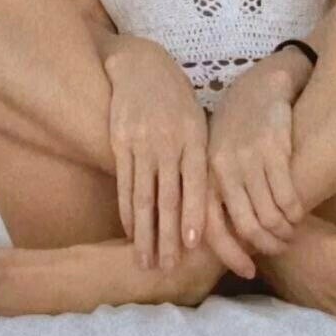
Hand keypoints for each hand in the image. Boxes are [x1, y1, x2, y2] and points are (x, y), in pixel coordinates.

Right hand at [106, 40, 208, 271]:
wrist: (141, 66)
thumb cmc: (177, 99)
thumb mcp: (198, 120)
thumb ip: (202, 157)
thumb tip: (215, 201)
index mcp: (194, 138)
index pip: (195, 185)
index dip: (193, 216)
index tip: (194, 247)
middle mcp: (168, 143)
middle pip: (167, 197)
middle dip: (167, 236)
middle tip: (169, 268)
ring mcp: (142, 144)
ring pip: (143, 196)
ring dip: (144, 233)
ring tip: (145, 260)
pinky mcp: (120, 143)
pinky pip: (125, 183)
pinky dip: (127, 211)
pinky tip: (129, 231)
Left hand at [206, 67, 304, 272]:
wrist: (260, 85)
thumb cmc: (234, 128)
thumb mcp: (213, 155)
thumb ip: (214, 191)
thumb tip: (218, 241)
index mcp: (203, 173)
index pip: (212, 226)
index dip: (230, 254)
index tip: (247, 271)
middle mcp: (222, 168)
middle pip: (246, 226)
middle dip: (264, 245)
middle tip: (278, 250)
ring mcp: (248, 159)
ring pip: (269, 214)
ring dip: (283, 232)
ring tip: (289, 234)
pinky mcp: (274, 150)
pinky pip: (287, 195)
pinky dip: (294, 212)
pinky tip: (298, 214)